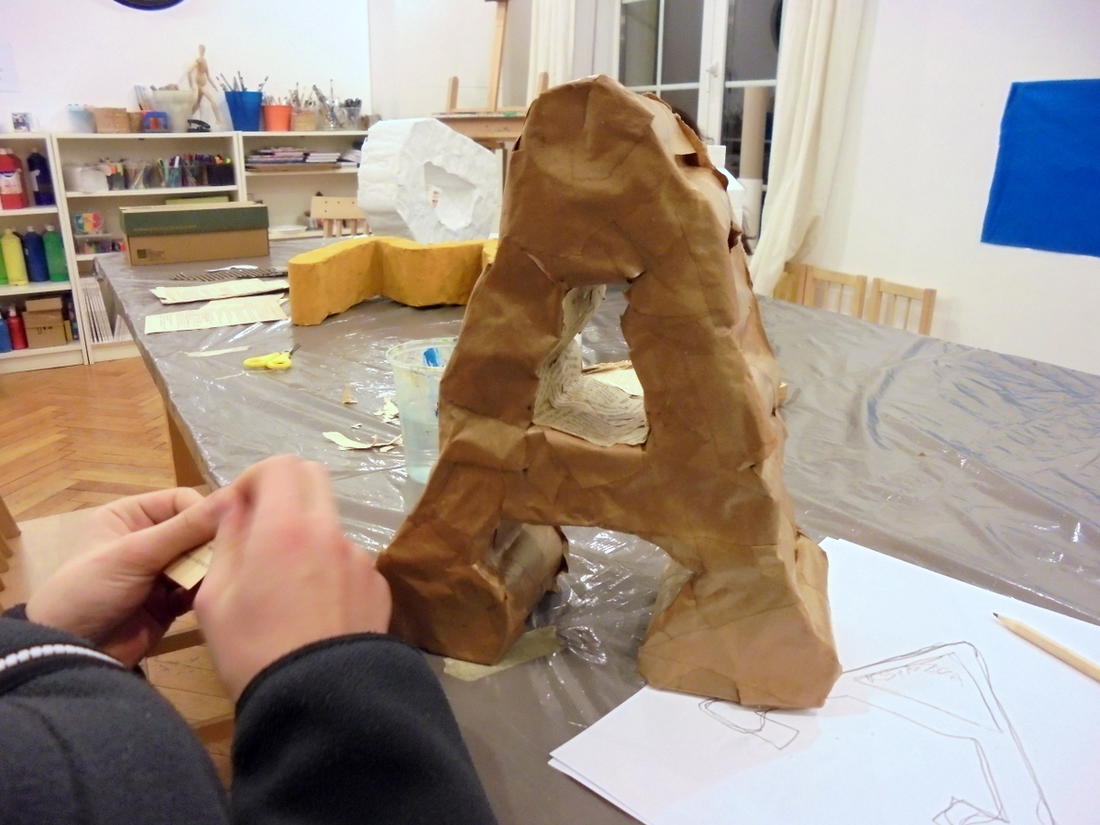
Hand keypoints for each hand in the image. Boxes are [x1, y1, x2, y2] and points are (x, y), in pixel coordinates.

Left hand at [25, 488, 229, 666]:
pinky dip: (204, 591)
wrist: (71, 653)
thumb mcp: (136, 553)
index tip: (224, 531)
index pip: (182, 501)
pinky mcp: (168, 600)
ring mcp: (158, 571)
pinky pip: (198, 587)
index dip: (204, 513)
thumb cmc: (92, 590)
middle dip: (210, 544)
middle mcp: (146, 538)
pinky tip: (209, 597)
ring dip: (209, 568)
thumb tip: (236, 496)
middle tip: (227, 558)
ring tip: (219, 579)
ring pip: (200, 559)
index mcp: (129, 515)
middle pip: (195, 530)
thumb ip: (186, 527)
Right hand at [194, 455, 391, 699]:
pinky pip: (349, 562)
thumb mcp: (214, 598)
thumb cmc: (252, 651)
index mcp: (286, 526)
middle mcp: (330, 532)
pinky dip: (330, 571)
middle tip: (261, 532)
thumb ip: (226, 540)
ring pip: (331, 524)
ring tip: (287, 589)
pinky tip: (316, 614)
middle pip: (313, 479)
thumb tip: (235, 506)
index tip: (239, 511)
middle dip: (284, 493)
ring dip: (307, 537)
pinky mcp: (379, 586)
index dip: (254, 479)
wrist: (321, 703)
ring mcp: (361, 559)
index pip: (280, 465)